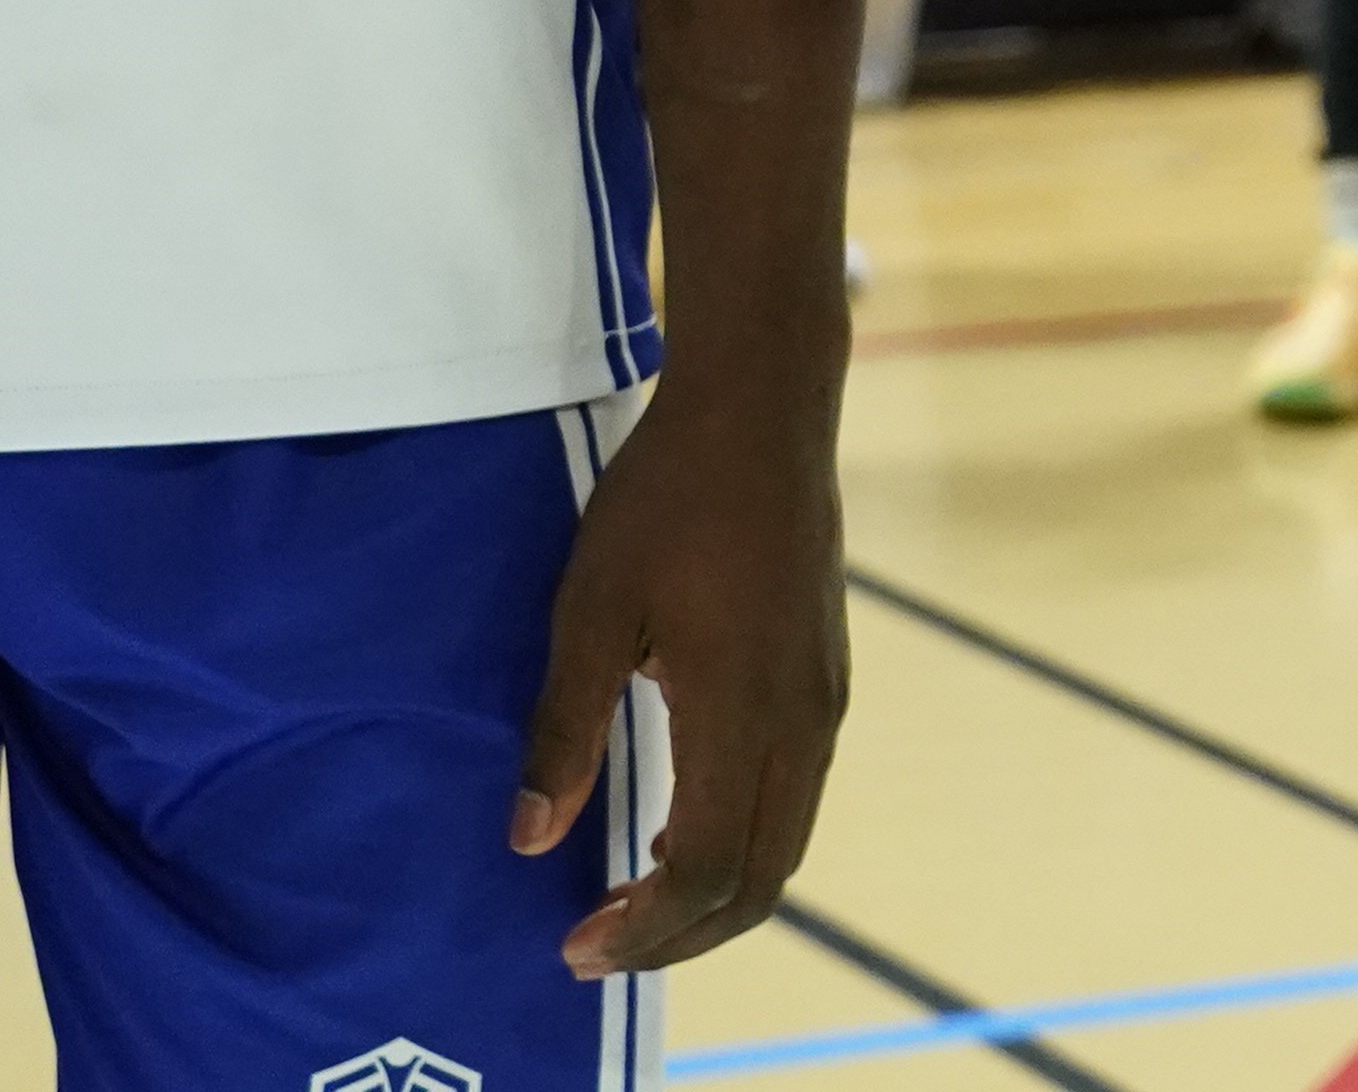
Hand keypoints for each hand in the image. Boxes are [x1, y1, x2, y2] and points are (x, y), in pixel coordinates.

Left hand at [512, 369, 848, 971]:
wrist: (764, 412)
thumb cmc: (665, 499)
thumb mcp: (590, 610)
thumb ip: (564, 731)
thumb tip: (531, 840)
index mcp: (741, 710)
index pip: (704, 868)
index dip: (643, 928)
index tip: (574, 945)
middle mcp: (801, 721)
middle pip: (761, 879)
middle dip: (682, 937)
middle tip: (599, 946)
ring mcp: (824, 700)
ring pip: (786, 843)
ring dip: (716, 894)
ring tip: (634, 903)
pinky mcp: (827, 679)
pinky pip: (795, 798)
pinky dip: (743, 843)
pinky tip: (678, 827)